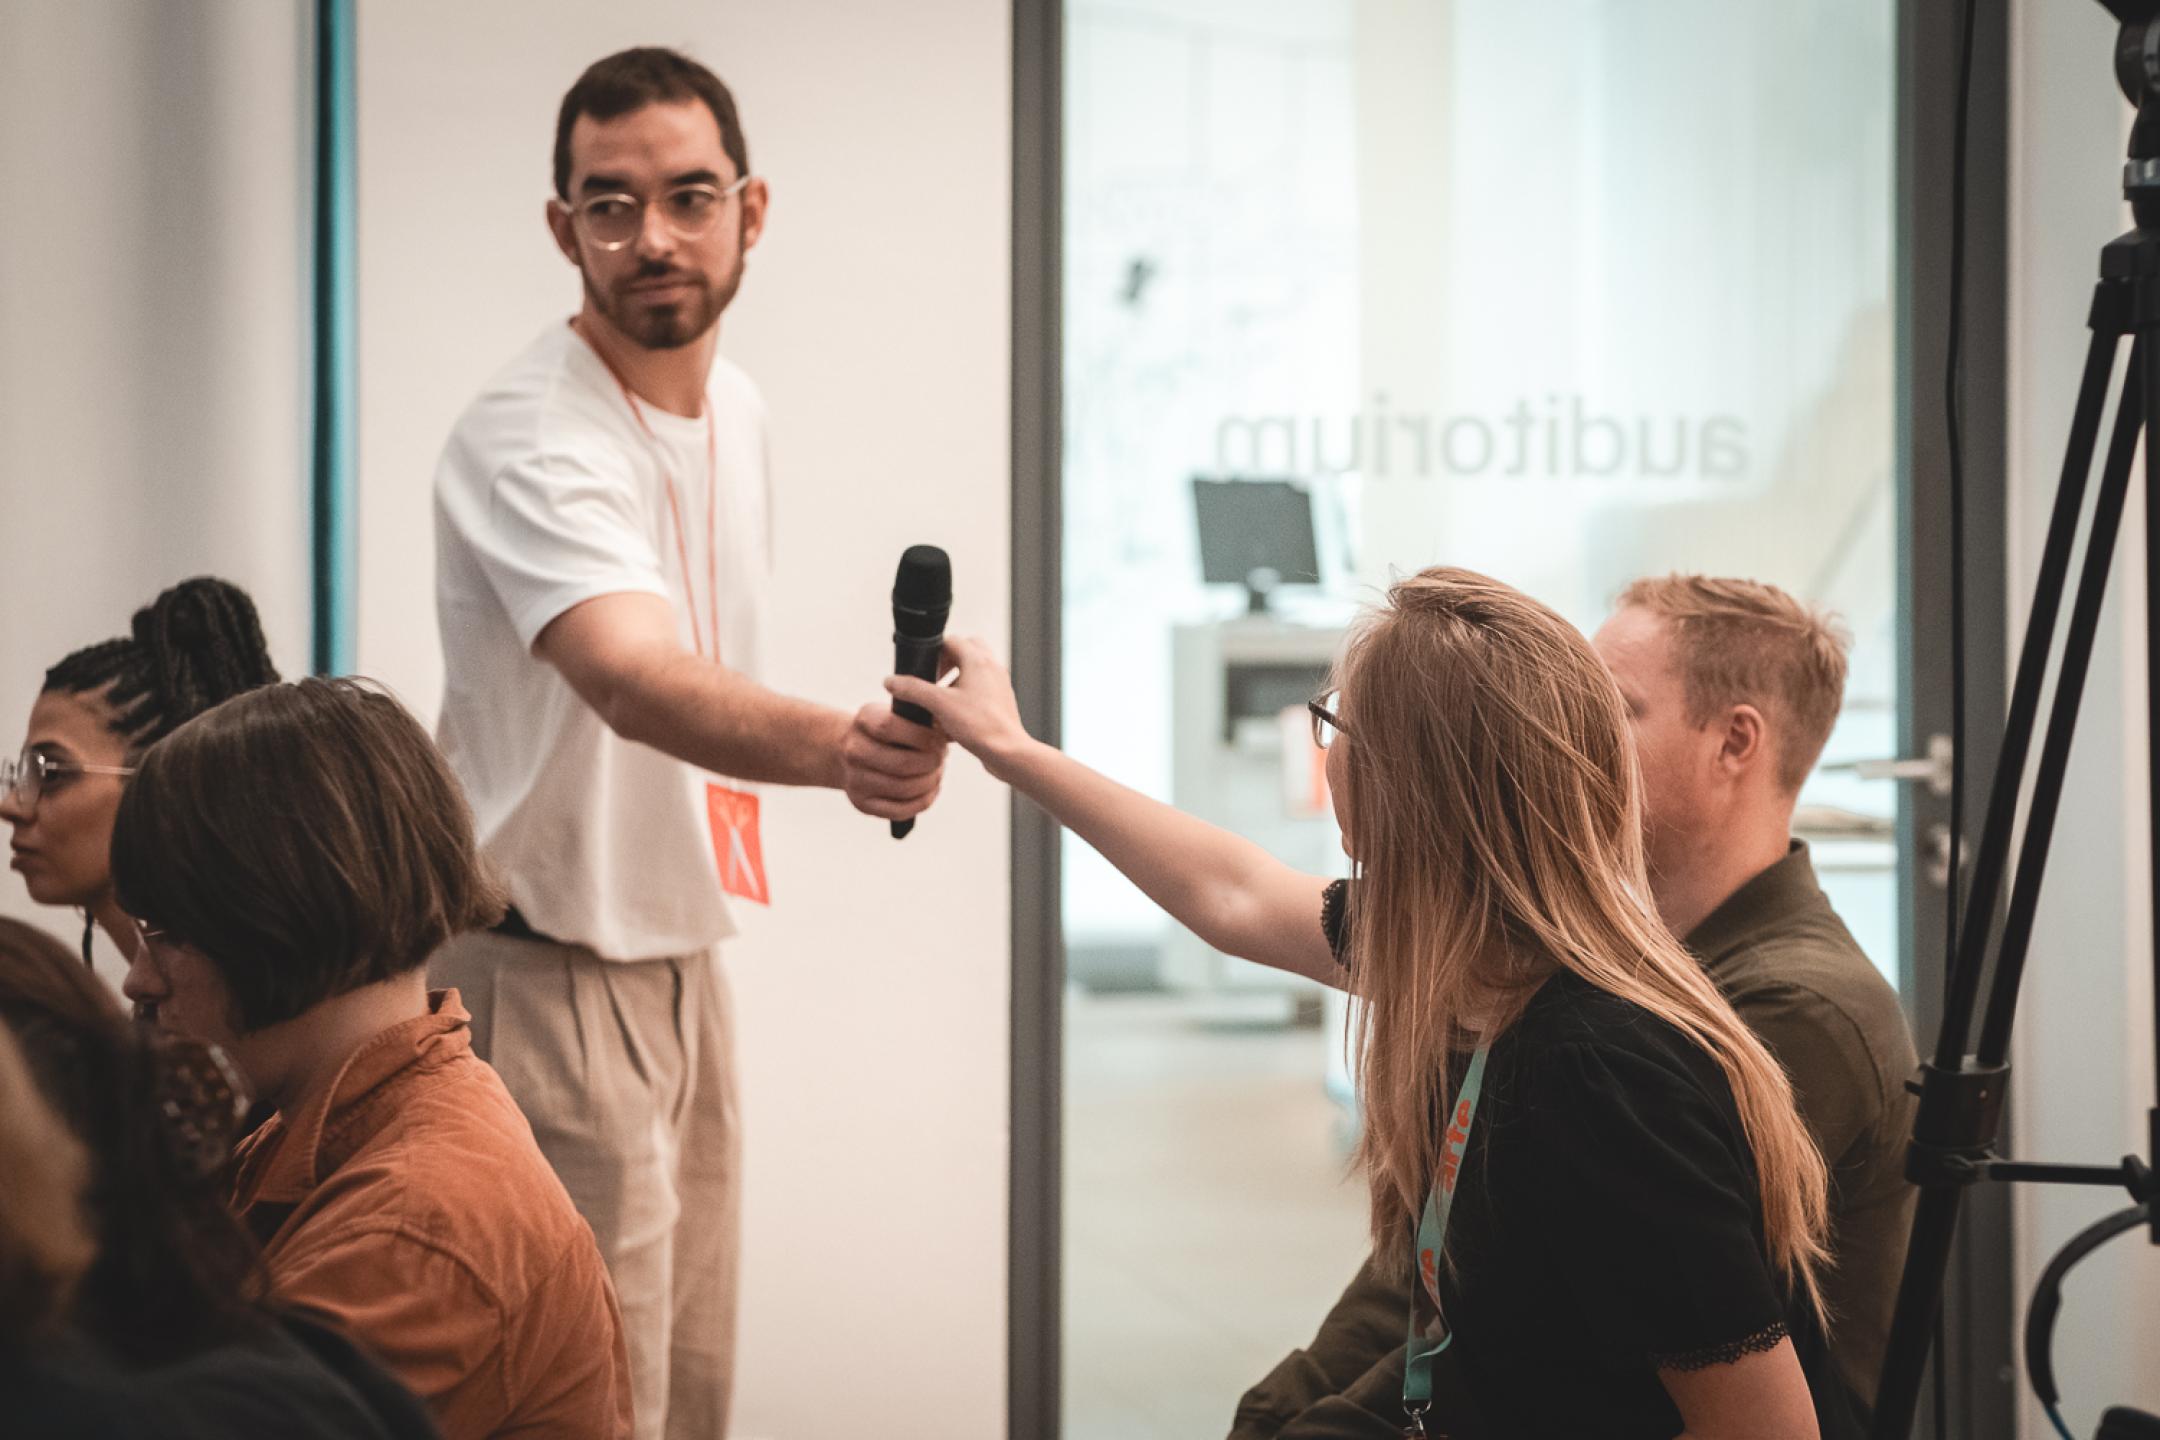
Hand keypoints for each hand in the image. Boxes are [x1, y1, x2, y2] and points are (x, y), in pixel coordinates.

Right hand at [841, 704, 947, 820]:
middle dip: (931, 762)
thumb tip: (951, 733)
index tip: (939, 740)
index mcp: (865, 720)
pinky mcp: (862, 803)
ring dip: (930, 782)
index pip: (888, 727)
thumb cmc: (893, 731)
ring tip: (937, 772)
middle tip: (941, 758)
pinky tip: (931, 789)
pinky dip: (923, 800)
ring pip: (904, 788)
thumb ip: (925, 719)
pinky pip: (900, 810)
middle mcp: (854, 750)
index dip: (921, 736)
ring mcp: (855, 779)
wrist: (858, 751)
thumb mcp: (903, 715)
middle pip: (901, 763)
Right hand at [884, 637, 1032, 775]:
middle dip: (947, 663)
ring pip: (974, 671)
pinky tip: (954, 719)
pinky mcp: (1001, 701)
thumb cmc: (979, 726)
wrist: (1007, 751)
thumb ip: (913, 690)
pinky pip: (981, 690)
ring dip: (955, 681)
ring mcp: (999, 684)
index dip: (933, 652)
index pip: (951, 641)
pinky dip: (965, 697)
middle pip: (966, 651)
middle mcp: (992, 667)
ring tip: (941, 701)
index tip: (923, 670)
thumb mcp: (938, 704)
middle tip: (934, 679)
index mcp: (978, 660)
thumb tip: (891, 681)